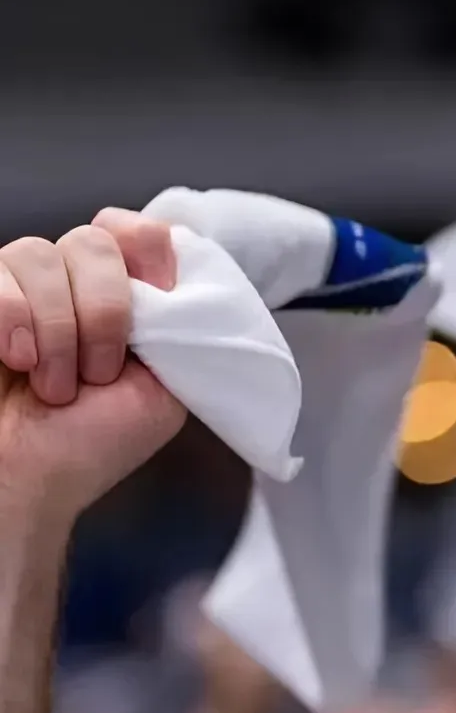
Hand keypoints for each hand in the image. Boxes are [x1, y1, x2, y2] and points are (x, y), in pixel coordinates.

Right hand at [0, 210, 185, 531]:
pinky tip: (17, 361)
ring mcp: (22, 286)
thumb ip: (180, 328)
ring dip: (58, 330)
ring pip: (41, 254)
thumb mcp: (164, 391)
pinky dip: (14, 322)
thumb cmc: (92, 445)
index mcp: (124, 302)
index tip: (150, 302)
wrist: (27, 478)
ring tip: (55, 384)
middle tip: (98, 373)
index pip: (140, 234)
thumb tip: (178, 267)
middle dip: (104, 312)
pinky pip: (0, 275)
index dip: (146, 252)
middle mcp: (72, 284)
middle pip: (94, 241)